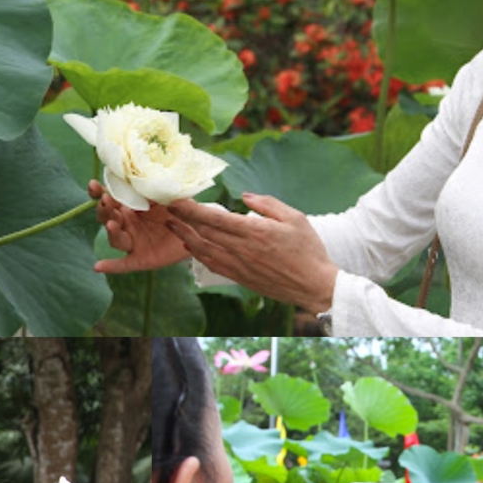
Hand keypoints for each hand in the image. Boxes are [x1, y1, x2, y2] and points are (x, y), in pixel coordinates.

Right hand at [88, 180, 188, 272]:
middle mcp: (128, 224)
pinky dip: (111, 266)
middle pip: (107, 218)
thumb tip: (140, 177)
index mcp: (130, 206)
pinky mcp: (141, 258)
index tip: (93, 185)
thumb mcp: (166, 194)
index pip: (109, 198)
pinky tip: (98, 266)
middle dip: (105, 210)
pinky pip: (124, 264)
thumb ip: (152, 188)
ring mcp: (133, 242)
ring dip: (111, 231)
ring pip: (115, 238)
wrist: (198, 228)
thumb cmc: (180, 208)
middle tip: (107, 201)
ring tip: (112, 224)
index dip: (99, 193)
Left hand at [165, 193, 338, 312]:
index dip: (192, 209)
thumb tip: (244, 197)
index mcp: (254, 231)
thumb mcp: (294, 217)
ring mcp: (239, 266)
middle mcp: (242, 249)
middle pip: (204, 233)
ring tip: (173, 226)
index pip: (214, 218)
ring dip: (185, 238)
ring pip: (204, 250)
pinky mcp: (241, 278)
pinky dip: (199, 255)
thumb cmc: (309, 250)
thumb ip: (267, 204)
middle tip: (168, 209)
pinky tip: (192, 248)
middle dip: (183, 220)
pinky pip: (214, 265)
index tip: (177, 200)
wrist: (314, 285)